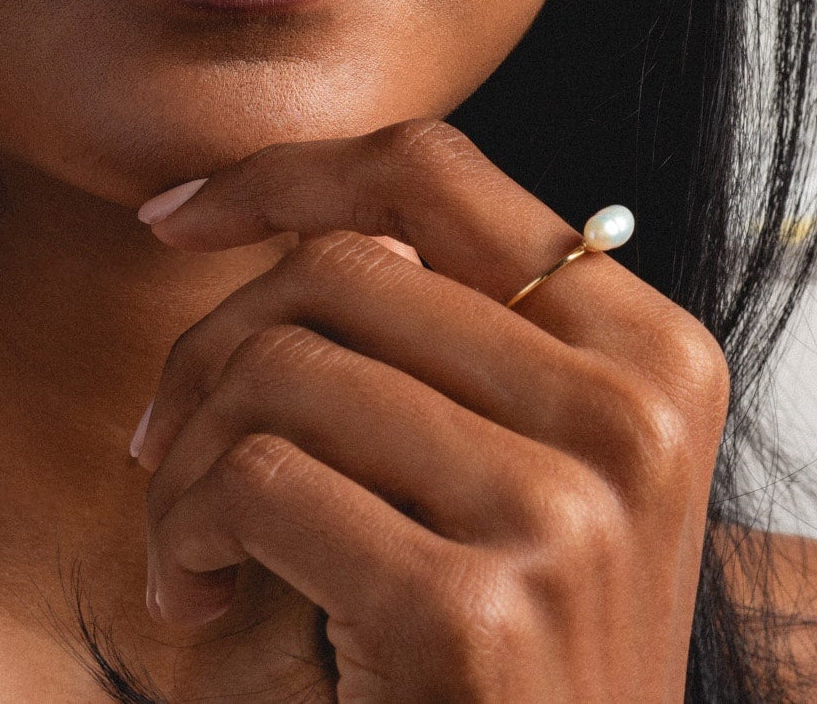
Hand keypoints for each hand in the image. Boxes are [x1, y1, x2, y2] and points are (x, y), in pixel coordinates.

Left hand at [132, 119, 729, 702]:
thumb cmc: (515, 644)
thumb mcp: (529, 459)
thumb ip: (452, 330)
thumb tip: (287, 214)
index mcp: (649, 349)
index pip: (434, 171)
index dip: (284, 174)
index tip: (176, 214)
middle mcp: (627, 416)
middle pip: (336, 267)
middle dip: (208, 345)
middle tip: (167, 436)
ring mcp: (561, 517)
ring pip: (279, 367)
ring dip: (187, 458)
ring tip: (189, 534)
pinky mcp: (470, 618)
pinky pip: (255, 481)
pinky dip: (185, 530)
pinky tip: (196, 593)